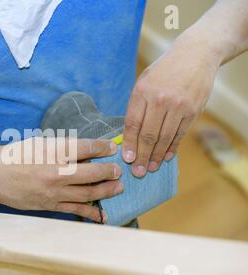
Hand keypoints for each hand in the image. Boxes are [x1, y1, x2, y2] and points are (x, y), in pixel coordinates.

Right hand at [0, 137, 122, 222]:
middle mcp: (56, 172)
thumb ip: (63, 148)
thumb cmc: (16, 155)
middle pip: (92, 173)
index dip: (103, 147)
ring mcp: (53, 191)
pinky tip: (103, 215)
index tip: (112, 148)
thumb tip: (86, 154)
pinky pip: (75, 210)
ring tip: (118, 187)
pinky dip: (90, 213)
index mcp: (53, 151)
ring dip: (106, 191)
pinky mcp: (49, 205)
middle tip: (119, 170)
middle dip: (109, 171)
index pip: (86, 148)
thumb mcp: (40, 143)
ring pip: (88, 193)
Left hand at [122, 35, 220, 176]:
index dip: (128, 144)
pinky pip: (180, 134)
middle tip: (137, 172)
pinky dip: (172, 148)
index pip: (132, 124)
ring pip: (164, 138)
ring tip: (149, 168)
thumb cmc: (164, 71)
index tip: (126, 159)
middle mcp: (160, 99)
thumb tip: (128, 135)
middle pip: (148, 135)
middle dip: (141, 156)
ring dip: (156, 156)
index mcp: (142, 92)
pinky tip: (165, 157)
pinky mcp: (193, 110)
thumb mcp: (144, 82)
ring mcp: (178, 106)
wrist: (195, 54)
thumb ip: (137, 107)